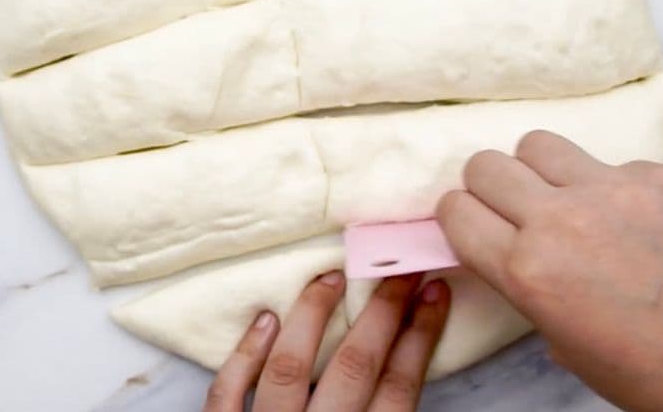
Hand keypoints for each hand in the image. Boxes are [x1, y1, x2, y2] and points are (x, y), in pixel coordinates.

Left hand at [204, 270, 450, 411]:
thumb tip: (408, 357)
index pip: (400, 388)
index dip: (421, 336)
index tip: (435, 292)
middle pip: (356, 367)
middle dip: (382, 312)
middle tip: (401, 267)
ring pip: (290, 369)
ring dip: (312, 317)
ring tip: (331, 278)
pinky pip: (228, 395)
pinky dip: (244, 357)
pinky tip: (265, 320)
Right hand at [438, 130, 662, 411]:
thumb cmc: (661, 377)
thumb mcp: (567, 347)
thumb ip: (530, 289)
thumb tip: (518, 256)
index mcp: (530, 271)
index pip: (456, 211)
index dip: (458, 219)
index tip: (471, 226)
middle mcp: (563, 220)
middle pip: (486, 165)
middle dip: (489, 188)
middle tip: (512, 211)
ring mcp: (616, 189)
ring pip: (539, 144)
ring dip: (540, 170)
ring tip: (566, 199)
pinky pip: (613, 163)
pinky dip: (612, 186)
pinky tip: (640, 223)